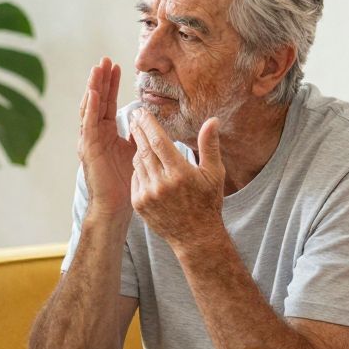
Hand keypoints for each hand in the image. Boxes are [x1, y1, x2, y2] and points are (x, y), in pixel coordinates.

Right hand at [78, 57, 136, 222]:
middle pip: (97, 101)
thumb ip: (140, 135)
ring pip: (90, 108)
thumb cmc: (126, 182)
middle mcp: (95, 134)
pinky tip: (94, 92)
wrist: (116, 205)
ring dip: (94, 88)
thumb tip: (150, 122)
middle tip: (105, 60)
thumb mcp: (137, 151)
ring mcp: (89, 140)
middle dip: (101, 80)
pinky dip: (91, 107)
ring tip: (97, 69)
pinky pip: (88, 123)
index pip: (108, 103)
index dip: (111, 85)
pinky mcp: (88, 148)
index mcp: (106, 133)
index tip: (116, 66)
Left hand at [129, 108, 225, 251]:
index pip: (158, 141)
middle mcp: (161, 184)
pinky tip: (142, 159)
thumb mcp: (214, 173)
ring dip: (137, 147)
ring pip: (138, 162)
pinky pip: (135, 178)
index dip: (148, 124)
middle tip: (134, 115)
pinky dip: (138, 167)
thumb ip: (209, 145)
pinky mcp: (139, 204)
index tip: (142, 112)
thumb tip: (212, 120)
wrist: (195, 236)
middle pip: (144, 149)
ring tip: (138, 134)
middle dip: (139, 130)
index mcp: (179, 173)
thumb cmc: (208, 202)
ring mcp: (147, 195)